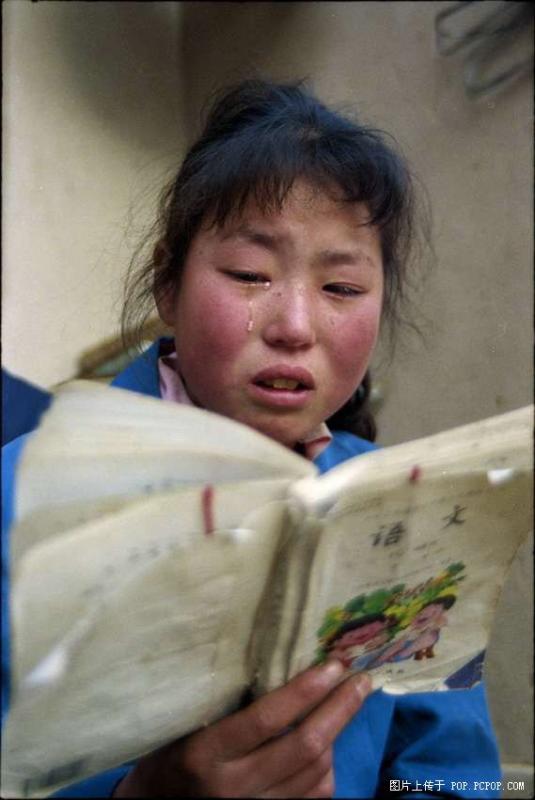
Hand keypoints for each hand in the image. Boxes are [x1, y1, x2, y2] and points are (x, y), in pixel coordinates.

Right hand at [113, 661, 371, 797]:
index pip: (265, 719)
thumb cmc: (167, 759)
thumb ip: (223, 705)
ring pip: (316, 773)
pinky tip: (326, 746)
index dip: (304, 690)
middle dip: (339, 709)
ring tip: (342, 705)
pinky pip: (316, 798)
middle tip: (360, 680)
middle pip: (303, 746)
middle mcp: (233, 789)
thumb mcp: (183, 726)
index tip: (332, 665)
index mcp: (205, 755)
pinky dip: (328, 769)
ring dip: (335, 735)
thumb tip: (276, 663)